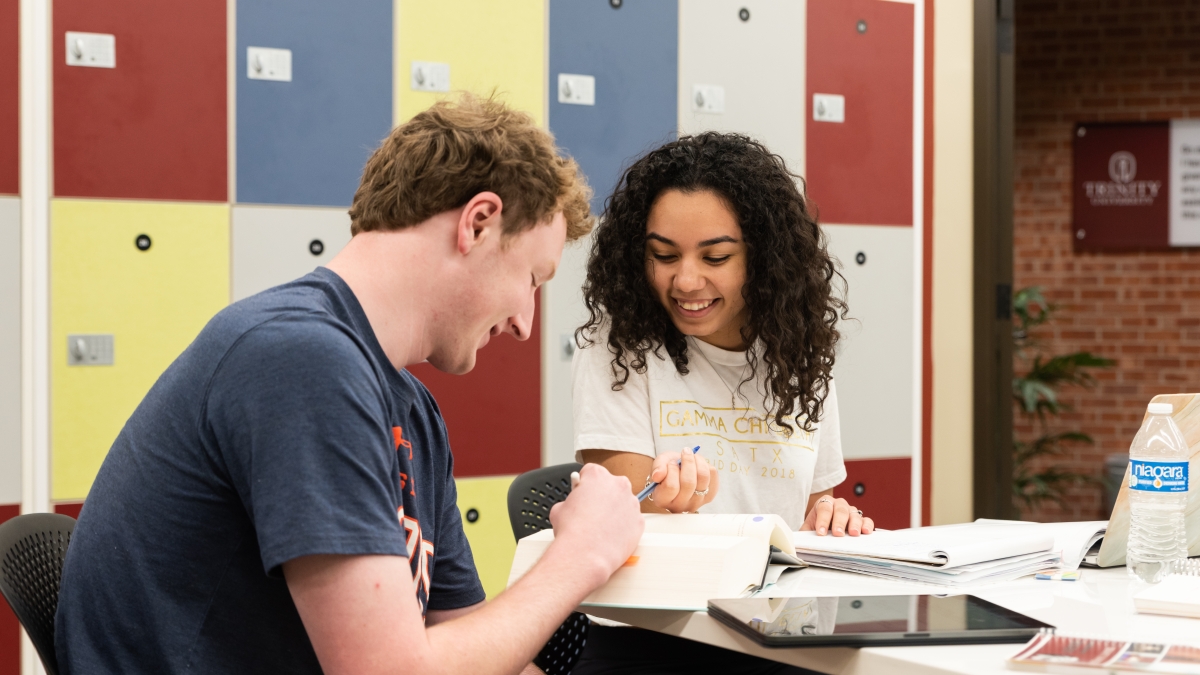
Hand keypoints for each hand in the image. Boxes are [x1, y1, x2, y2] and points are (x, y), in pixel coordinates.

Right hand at [549, 463, 643, 581]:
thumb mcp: (559, 508)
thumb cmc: (573, 532)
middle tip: (592, 512)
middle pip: (611, 485)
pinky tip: (611, 535)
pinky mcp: (639, 522)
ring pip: (624, 503)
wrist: (585, 554)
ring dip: (615, 511)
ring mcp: (631, 503)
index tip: (584, 494)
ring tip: (601, 527)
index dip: (585, 485)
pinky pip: (632, 520)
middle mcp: (617, 485)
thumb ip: (570, 500)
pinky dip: (624, 526)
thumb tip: (572, 505)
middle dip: (603, 496)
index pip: (591, 472)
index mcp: (597, 476)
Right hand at [646, 448, 718, 513]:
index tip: (671, 462)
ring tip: (692, 456)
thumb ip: (657, 468)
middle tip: (684, 452)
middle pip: (689, 483)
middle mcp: (679, 506)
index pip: (671, 487)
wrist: (680, 472)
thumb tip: (658, 475)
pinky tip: (698, 464)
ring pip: (703, 478)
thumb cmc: (668, 469)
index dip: (672, 470)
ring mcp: (696, 503)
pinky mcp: (709, 496)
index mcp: (662, 500)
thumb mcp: (660, 464)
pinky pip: (713, 475)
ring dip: (698, 461)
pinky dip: (706, 464)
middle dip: (687, 462)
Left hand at [800, 495, 873, 536]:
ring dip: (854, 524)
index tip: (821, 533)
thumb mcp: (808, 529)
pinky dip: (867, 525)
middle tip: (838, 534)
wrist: (826, 527)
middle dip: (839, 522)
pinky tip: (866, 532)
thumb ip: (804, 533)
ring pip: (854, 514)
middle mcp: (839, 505)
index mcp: (824, 503)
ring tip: (853, 534)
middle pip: (841, 510)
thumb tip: (798, 543)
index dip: (822, 520)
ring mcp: (851, 512)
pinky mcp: (861, 520)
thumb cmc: (817, 527)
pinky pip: (867, 520)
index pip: (824, 508)